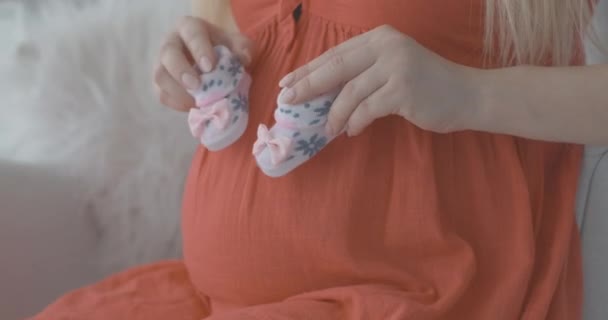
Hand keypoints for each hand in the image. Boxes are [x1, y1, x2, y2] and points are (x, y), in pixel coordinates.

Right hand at [154, 16, 252, 111]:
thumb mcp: (237, 44)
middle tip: (197, 86)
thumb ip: (243, 48)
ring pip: (160, 76)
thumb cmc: (224, 48)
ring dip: (177, 91)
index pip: (191, 34)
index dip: (199, 49)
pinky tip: (192, 107)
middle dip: (181, 71)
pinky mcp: (161, 83)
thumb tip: (244, 59)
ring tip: (196, 102)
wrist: (212, 60)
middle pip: (168, 54)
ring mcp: (162, 63)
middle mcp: (171, 42)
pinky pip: (162, 94)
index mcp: (189, 27)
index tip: (210, 67)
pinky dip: (176, 103)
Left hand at [278, 25, 479, 135]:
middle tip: (287, 101)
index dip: (309, 69)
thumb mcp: (392, 68)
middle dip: (308, 85)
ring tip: (327, 129)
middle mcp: (387, 46)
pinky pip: (367, 109)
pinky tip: (350, 131)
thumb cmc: (426, 85)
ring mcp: (396, 66)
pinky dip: (355, 122)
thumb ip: (363, 73)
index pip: (336, 53)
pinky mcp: (403, 90)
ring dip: (334, 114)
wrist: (467, 95)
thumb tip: (322, 93)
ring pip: (350, 92)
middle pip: (336, 67)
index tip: (288, 82)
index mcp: (380, 38)